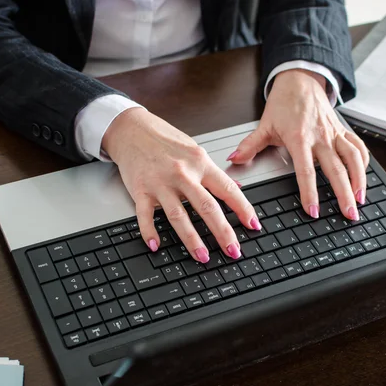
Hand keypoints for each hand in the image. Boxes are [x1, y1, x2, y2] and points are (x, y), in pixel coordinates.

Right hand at [102, 108, 260, 262]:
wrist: (132, 129)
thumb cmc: (164, 139)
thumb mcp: (194, 150)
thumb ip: (213, 172)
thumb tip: (235, 187)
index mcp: (200, 163)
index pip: (227, 189)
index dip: (243, 209)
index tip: (253, 225)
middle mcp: (182, 173)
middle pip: (207, 207)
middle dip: (223, 232)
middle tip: (233, 251)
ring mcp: (161, 183)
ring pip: (179, 216)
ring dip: (192, 239)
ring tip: (203, 256)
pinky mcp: (141, 190)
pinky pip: (145, 216)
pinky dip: (150, 232)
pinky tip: (156, 246)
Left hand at [228, 69, 369, 220]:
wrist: (300, 79)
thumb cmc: (283, 103)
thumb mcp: (264, 125)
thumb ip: (250, 145)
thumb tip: (234, 159)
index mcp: (300, 138)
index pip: (306, 171)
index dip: (310, 192)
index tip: (314, 210)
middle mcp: (321, 137)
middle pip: (336, 169)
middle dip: (344, 194)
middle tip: (349, 214)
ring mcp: (334, 133)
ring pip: (353, 158)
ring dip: (360, 180)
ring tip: (360, 200)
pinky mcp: (343, 130)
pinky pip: (358, 147)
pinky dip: (364, 162)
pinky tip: (363, 177)